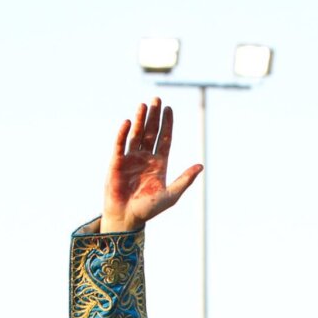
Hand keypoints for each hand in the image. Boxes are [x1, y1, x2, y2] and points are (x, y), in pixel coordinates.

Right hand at [102, 98, 202, 232]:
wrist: (127, 217)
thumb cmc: (149, 209)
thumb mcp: (171, 194)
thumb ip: (185, 179)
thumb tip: (201, 166)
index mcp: (159, 163)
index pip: (164, 139)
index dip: (167, 124)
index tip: (169, 109)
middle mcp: (145, 158)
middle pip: (151, 132)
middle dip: (154, 116)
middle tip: (157, 99)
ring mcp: (131, 158)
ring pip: (136, 134)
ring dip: (141, 120)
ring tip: (144, 105)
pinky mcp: (117, 162)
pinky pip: (120, 144)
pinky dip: (123, 133)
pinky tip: (129, 122)